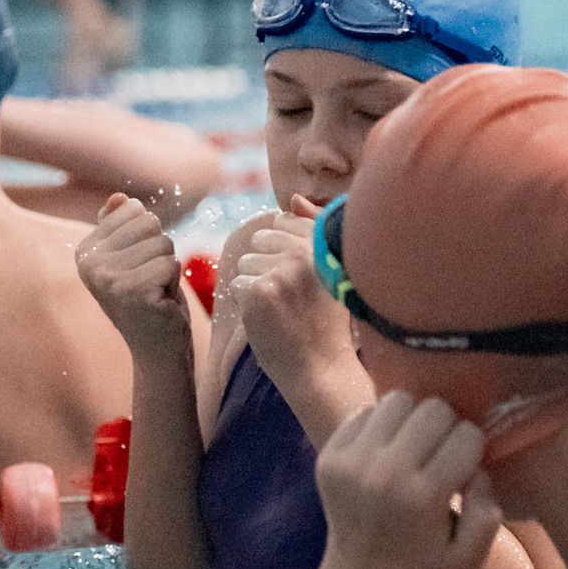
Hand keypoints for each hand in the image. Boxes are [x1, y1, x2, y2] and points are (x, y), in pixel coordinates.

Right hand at [75, 193, 192, 354]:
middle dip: (160, 250)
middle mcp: (90, 264)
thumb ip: (121, 227)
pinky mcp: (132, 292)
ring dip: (168, 268)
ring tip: (155, 291)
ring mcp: (108, 279)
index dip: (147, 237)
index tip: (137, 266)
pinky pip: (171, 264)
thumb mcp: (132, 258)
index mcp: (85, 251)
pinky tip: (160, 302)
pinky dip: (173, 282)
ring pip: (163, 243)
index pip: (132, 209)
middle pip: (149, 223)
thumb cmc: (148, 299)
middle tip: (150, 280)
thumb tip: (119, 197)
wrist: (156, 349)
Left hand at [229, 195, 350, 392]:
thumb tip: (293, 198)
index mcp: (325, 242)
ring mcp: (282, 271)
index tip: (297, 279)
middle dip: (266, 267)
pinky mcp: (260, 291)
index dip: (282, 251)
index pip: (284, 221)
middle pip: (260, 240)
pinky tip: (270, 321)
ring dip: (256, 287)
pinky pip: (238, 286)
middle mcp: (306, 251)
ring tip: (282, 311)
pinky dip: (247, 306)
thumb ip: (311, 230)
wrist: (322, 369)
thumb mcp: (329, 270)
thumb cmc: (325, 322)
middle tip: (290, 300)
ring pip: (245, 264)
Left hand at [314, 392, 501, 568]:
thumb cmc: (424, 559)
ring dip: (411, 418)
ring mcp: (351, 462)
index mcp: (423, 497)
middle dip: (445, 426)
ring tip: (411, 443)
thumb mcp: (470, 555)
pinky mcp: (328, 455)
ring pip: (397, 400)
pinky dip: (380, 424)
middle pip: (433, 409)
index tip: (462, 464)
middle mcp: (384, 474)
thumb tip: (476, 472)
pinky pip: (365, 411)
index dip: (472, 446)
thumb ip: (488, 515)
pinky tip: (383, 449)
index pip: (466, 435)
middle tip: (438, 449)